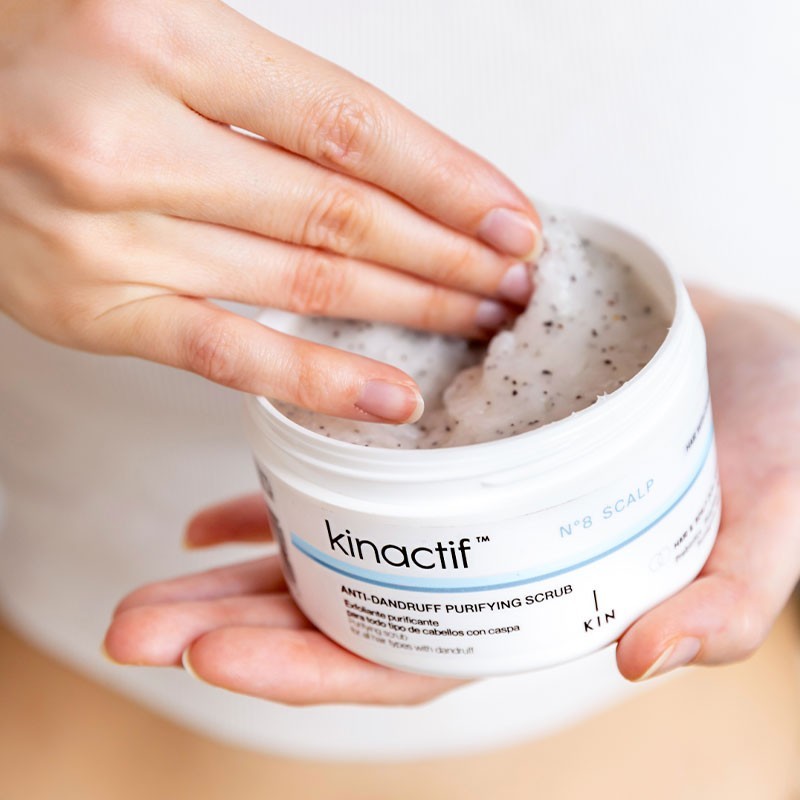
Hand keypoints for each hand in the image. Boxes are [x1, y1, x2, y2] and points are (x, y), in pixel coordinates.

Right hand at [0, 0, 539, 422]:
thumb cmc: (42, 53)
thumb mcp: (155, 24)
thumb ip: (264, 89)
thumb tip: (388, 163)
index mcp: (158, 34)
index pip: (348, 125)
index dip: (445, 177)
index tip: (509, 216)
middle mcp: (128, 137)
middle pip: (338, 211)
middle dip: (444, 252)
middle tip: (511, 278)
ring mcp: (105, 236)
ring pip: (299, 281)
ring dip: (407, 307)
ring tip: (477, 319)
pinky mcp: (90, 311)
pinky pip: (225, 354)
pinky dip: (318, 378)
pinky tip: (393, 394)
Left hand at [103, 289, 799, 702]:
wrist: (752, 359)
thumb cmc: (769, 438)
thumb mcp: (770, 518)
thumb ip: (727, 597)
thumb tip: (647, 658)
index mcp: (535, 598)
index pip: (411, 658)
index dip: (314, 673)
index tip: (215, 663)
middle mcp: (479, 561)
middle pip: (343, 614)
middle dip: (235, 629)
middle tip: (135, 628)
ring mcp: (454, 506)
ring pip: (327, 554)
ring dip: (235, 570)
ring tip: (150, 579)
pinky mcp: (444, 443)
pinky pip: (346, 480)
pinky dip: (276, 499)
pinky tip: (216, 512)